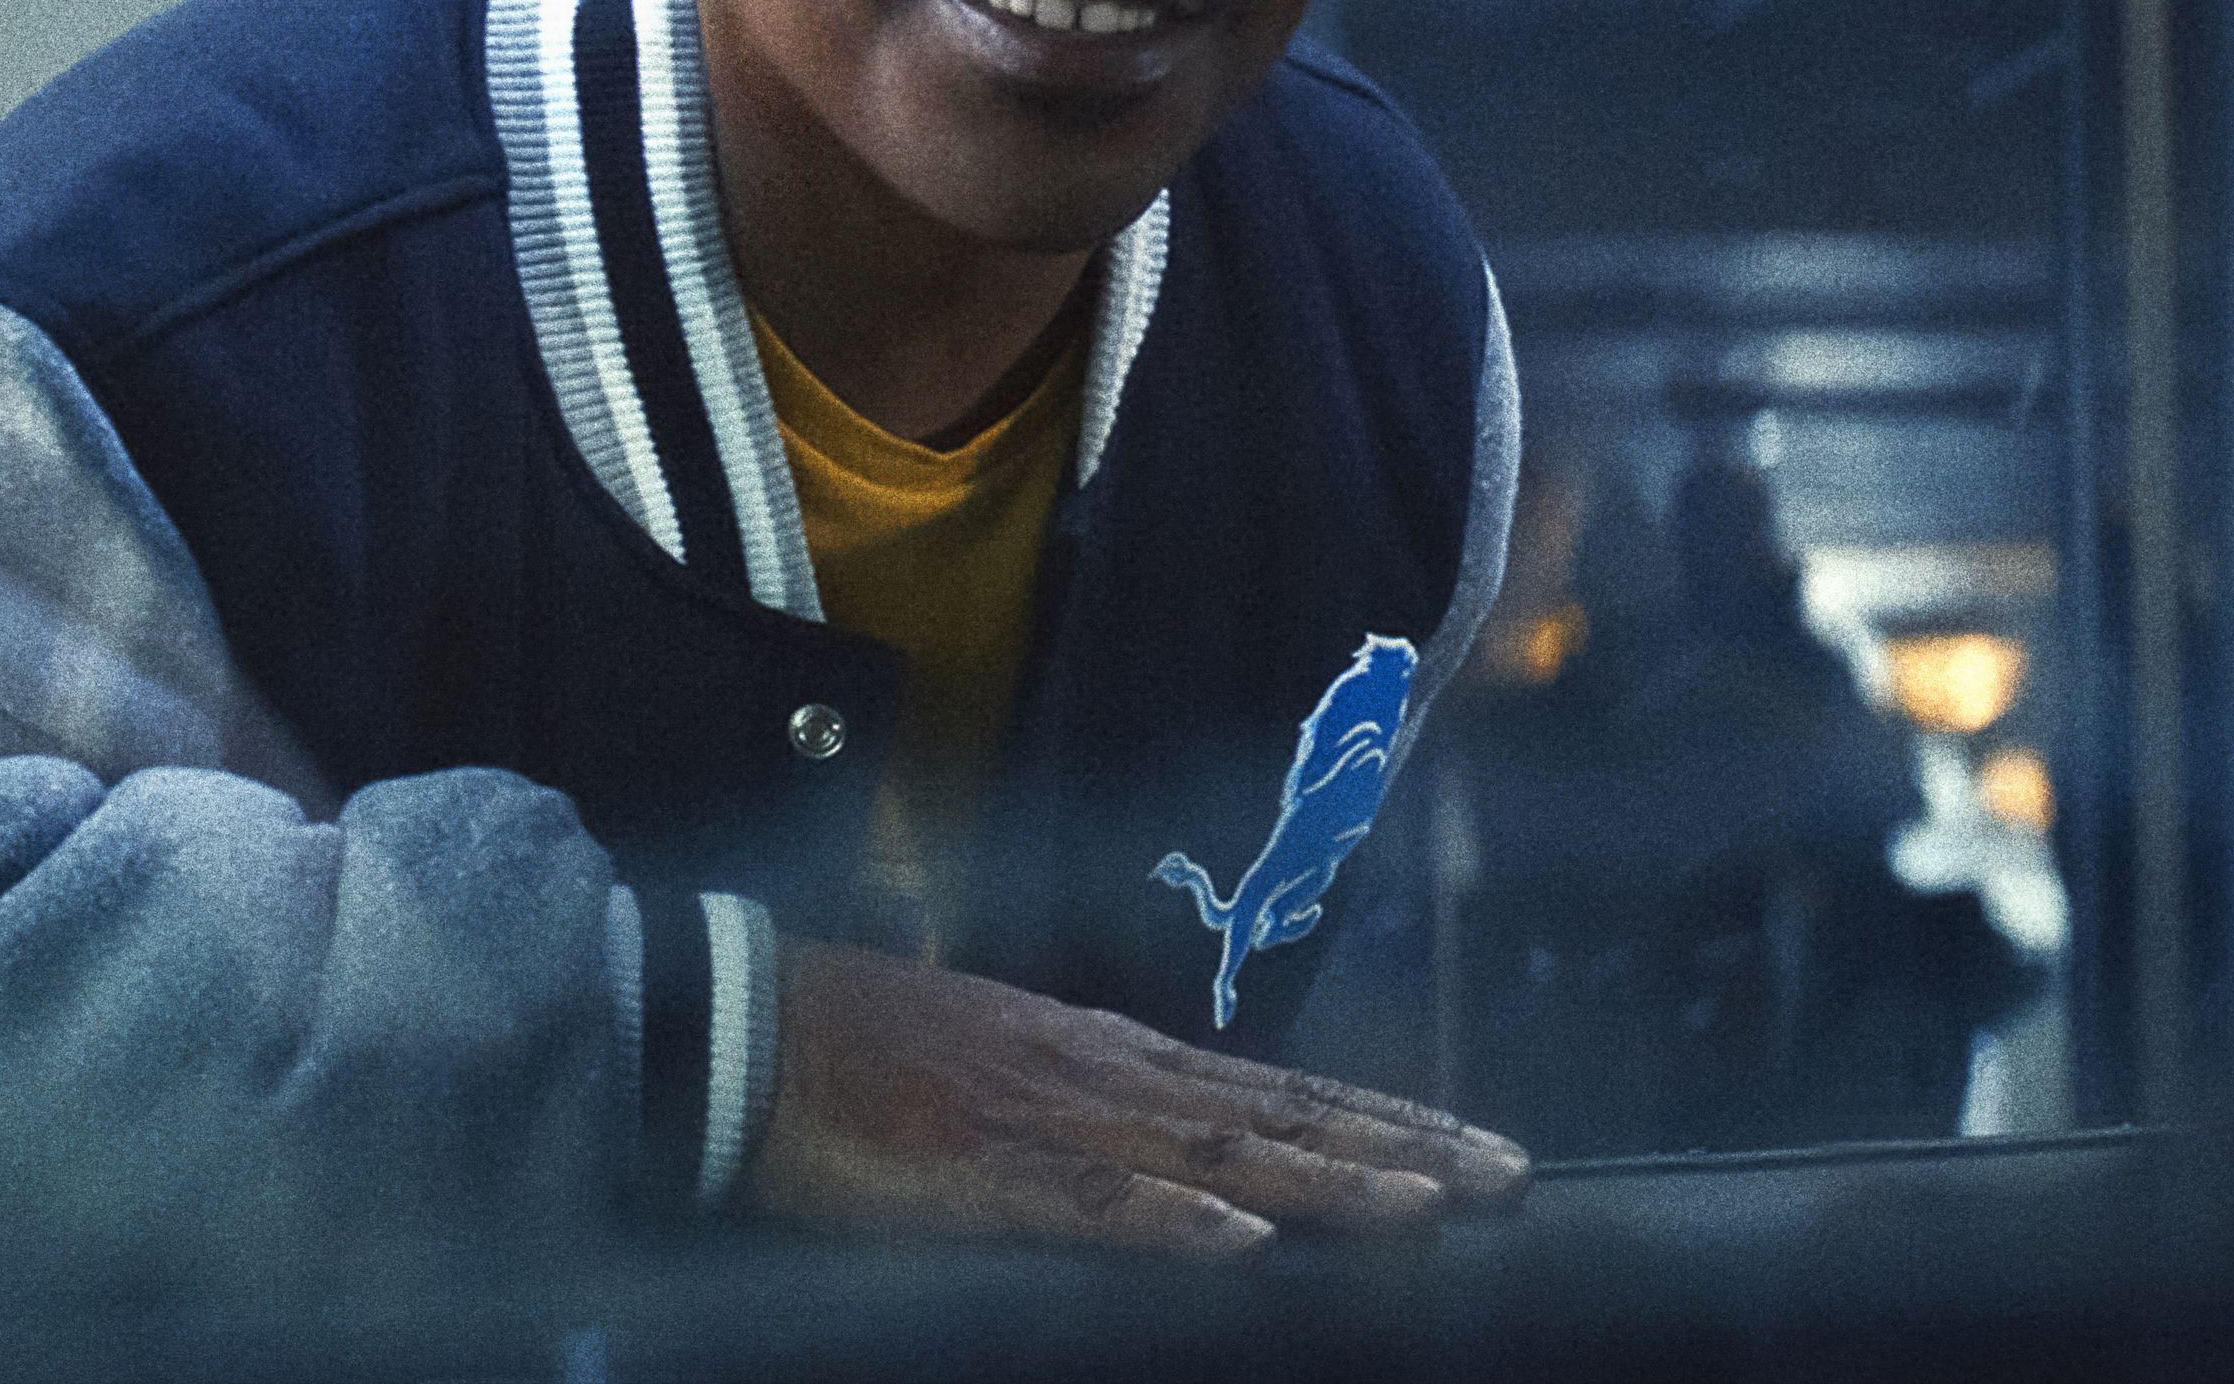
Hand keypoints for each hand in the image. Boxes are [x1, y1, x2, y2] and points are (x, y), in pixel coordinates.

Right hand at [743, 938, 1528, 1257]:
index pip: (1276, 1093)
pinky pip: (1093, 1205)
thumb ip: (1090, 1113)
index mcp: (1112, 1060)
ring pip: (1218, 1155)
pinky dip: (1172, 1225)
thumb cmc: (875, 1052)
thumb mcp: (1004, 1074)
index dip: (1378, 1119)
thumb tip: (1179, 1164)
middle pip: (1278, 1115)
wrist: (763, 1026)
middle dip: (1397, 1146)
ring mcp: (1052, 1119)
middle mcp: (1108, 1078)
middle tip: (1507, 1174)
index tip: (1469, 1146)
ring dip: (1327, 1179)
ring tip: (1426, 1207)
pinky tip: (1242, 1244)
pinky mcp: (984, 1171)